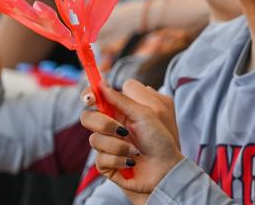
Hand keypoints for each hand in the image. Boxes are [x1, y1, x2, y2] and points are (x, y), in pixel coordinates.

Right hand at [80, 80, 183, 194]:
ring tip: (136, 150)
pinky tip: (132, 163)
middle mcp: (110, 125)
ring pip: (94, 140)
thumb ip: (121, 99)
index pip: (96, 96)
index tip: (91, 99)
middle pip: (87, 117)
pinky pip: (101, 159)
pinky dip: (120, 160)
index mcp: (120, 109)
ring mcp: (107, 144)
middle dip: (104, 124)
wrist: (167, 170)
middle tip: (123, 131)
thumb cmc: (161, 138)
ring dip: (119, 146)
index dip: (89, 94)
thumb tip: (101, 84)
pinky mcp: (105, 163)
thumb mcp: (146, 113)